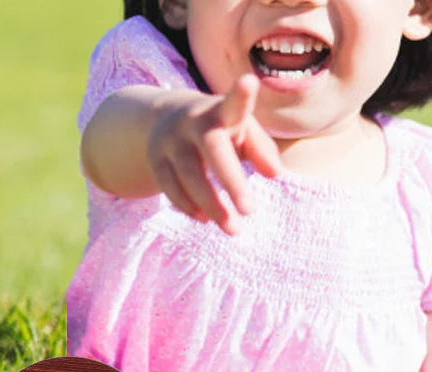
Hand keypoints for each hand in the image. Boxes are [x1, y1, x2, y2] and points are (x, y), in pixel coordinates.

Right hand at [146, 74, 281, 234]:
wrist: (166, 118)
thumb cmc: (220, 130)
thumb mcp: (242, 132)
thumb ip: (262, 149)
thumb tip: (275, 173)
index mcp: (220, 112)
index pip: (232, 104)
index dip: (241, 95)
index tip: (249, 81)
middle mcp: (193, 123)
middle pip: (212, 150)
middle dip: (231, 181)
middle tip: (249, 211)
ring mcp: (171, 142)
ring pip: (189, 175)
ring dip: (211, 205)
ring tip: (233, 229)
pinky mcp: (156, 162)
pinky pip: (170, 188)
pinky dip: (188, 206)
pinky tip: (205, 219)